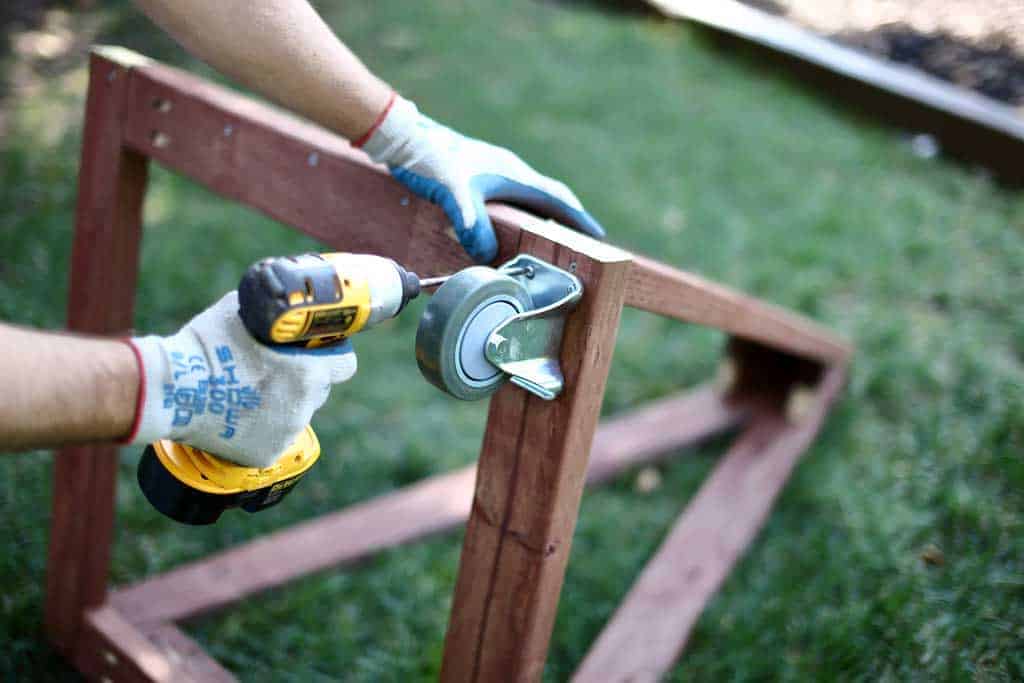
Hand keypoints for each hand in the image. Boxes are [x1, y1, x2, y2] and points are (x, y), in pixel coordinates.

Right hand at [127, 291, 355, 467]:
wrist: (171, 391)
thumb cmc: (204, 347)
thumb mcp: (239, 312)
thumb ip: (267, 312)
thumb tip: (274, 302)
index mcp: (308, 373)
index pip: (345, 365)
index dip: (333, 356)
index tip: (319, 353)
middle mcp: (304, 407)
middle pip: (318, 391)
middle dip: (303, 381)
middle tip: (272, 371)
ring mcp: (286, 434)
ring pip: (295, 415)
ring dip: (281, 405)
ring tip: (246, 393)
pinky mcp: (266, 456)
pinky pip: (273, 438)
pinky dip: (261, 429)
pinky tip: (238, 416)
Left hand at [359, 96, 605, 262]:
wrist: (406, 138)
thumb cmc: (431, 161)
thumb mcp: (454, 196)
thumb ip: (472, 224)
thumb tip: (487, 254)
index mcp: (514, 174)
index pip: (556, 200)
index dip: (578, 219)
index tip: (597, 236)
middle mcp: (511, 171)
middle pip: (548, 199)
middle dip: (567, 220)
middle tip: (581, 242)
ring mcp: (496, 171)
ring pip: (530, 198)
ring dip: (544, 217)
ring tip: (550, 239)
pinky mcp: (479, 174)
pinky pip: (511, 197)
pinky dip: (520, 214)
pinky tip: (509, 226)